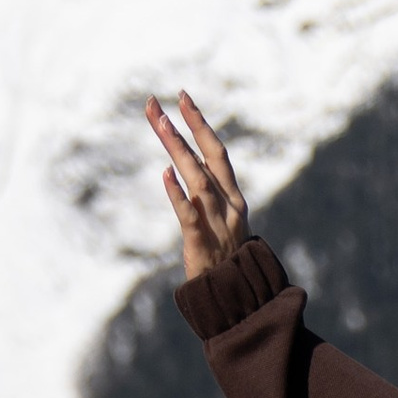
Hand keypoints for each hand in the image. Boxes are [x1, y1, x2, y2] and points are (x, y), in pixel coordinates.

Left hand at [146, 92, 248, 279]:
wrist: (239, 301)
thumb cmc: (226, 260)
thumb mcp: (221, 222)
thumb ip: (203, 195)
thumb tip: (173, 169)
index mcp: (234, 198)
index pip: (216, 152)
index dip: (200, 123)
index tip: (182, 96)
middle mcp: (229, 206)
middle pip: (206, 158)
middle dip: (184, 128)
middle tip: (159, 104)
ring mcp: (218, 224)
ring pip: (197, 179)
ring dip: (178, 150)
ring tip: (160, 125)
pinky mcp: (202, 245)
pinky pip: (189, 216)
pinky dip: (177, 194)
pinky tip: (165, 173)